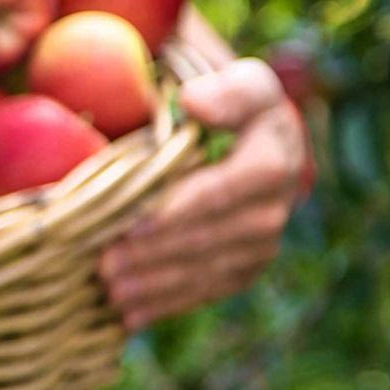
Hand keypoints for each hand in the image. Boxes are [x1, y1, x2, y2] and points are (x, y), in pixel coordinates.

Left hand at [99, 58, 307, 331]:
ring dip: (160, 283)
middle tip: (106, 264)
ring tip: (110, 290)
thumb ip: (219, 87)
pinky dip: (169, 302)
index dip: (185, 206)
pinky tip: (129, 315)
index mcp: (275, 141)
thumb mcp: (220, 74)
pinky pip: (212, 287)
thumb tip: (193, 104)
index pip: (235, 181)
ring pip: (215, 267)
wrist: (236, 130)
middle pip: (219, 233)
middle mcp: (283, 194)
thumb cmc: (213, 95)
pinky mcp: (250, 260)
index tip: (132, 221)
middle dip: (159, 252)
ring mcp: (269, 233)